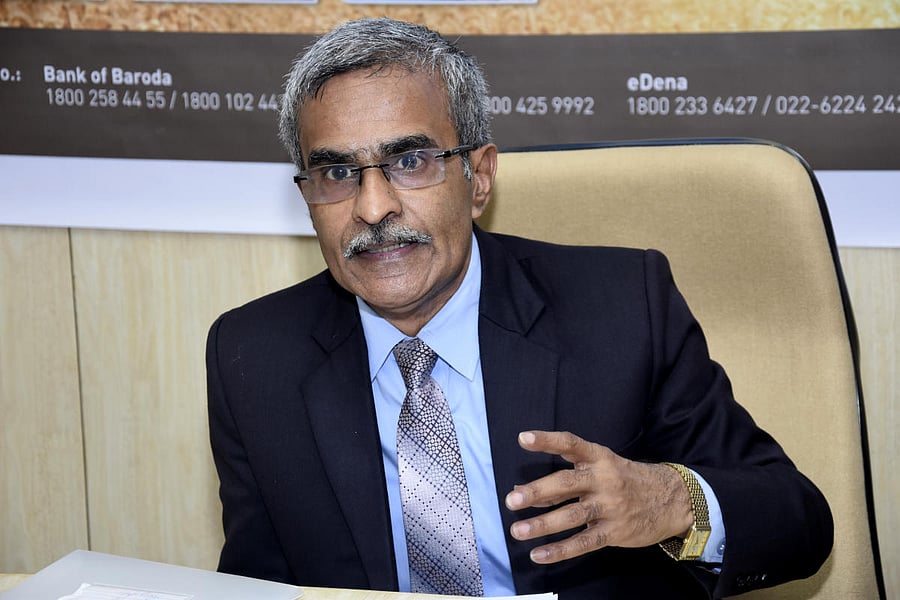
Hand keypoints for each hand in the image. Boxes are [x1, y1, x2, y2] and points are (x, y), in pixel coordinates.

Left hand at [505, 430, 692, 563]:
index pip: (571, 444)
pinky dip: (560, 550)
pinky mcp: (614, 532)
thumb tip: (524, 491)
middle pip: (566, 483)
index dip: (547, 440)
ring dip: (542, 524)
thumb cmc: (627, 480)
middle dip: (538, 492)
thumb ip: (565, 478)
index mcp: (599, 458)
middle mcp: (603, 479)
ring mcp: (610, 507)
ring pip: (571, 516)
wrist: (672, 499)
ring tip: (518, 530)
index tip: (523, 438)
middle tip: (512, 500)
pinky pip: (584, 542)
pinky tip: (539, 554)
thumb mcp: (602, 468)